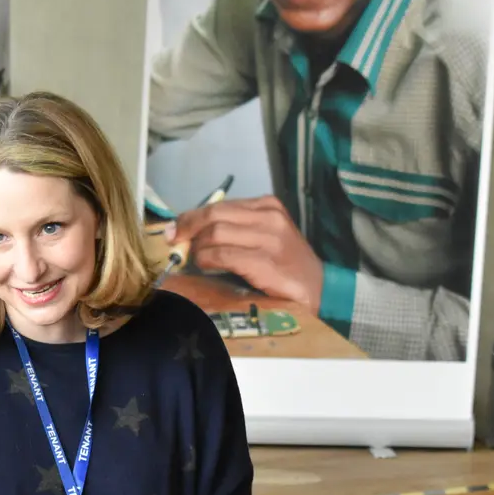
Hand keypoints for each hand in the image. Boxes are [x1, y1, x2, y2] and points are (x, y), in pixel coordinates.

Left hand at [169, 196, 324, 312]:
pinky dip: (207, 260)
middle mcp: (269, 217)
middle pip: (214, 214)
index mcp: (267, 206)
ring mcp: (269, 238)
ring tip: (195, 259)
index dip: (192, 217)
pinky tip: (205, 267)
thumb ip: (235, 230)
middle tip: (175, 242)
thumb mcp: (264, 236)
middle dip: (188, 228)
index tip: (175, 229)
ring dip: (198, 247)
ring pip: (216, 233)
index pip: (219, 205)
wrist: (318, 289)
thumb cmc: (285, 265)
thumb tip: (191, 233)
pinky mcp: (265, 261)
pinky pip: (223, 255)